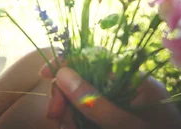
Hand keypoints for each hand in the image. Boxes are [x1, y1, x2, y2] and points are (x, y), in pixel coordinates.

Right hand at [40, 60, 180, 128]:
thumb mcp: (125, 127)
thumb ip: (95, 103)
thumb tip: (63, 73)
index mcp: (136, 82)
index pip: (97, 58)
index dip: (68, 62)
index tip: (44, 74)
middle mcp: (128, 91)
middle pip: (84, 82)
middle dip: (65, 98)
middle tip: (54, 118)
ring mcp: (121, 109)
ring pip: (82, 103)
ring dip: (68, 116)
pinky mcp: (115, 123)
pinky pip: (89, 118)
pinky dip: (77, 124)